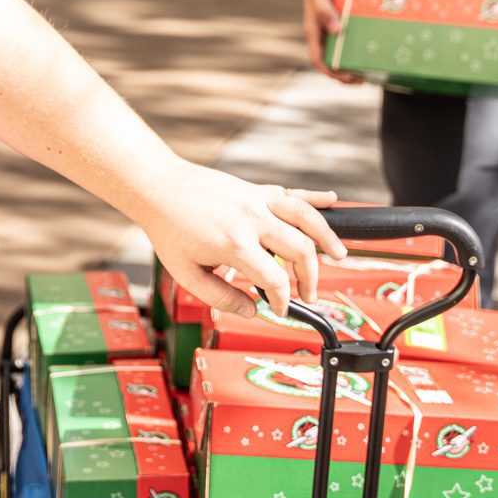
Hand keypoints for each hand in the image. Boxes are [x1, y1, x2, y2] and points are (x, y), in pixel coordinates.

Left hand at [140, 166, 345, 317]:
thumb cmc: (168, 229)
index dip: (282, 300)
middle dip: (310, 277)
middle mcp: (252, 220)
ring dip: (327, 236)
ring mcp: (256, 201)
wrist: (157, 186)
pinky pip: (291, 192)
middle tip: (308, 294)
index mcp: (235, 244)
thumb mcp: (186, 274)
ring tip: (340, 255)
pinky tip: (333, 200)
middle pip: (300, 250)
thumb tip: (251, 311)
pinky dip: (315, 196)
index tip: (277, 308)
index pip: (275, 280)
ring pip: (305, 217)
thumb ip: (220, 297)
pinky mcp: (255, 189)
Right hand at [303, 0, 360, 83]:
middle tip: (362, 79)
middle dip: (345, 74)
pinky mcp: (344, 22)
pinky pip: (350, 40)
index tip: (347, 76)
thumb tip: (336, 30)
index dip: (331, 71)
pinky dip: (359, 49)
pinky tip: (371, 51)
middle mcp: (323, 33)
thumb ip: (323, 10)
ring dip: (352, 66)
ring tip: (368, 73)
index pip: (318, 58)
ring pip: (341, 54)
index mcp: (314, 30)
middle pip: (330, 61)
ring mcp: (333, 29)